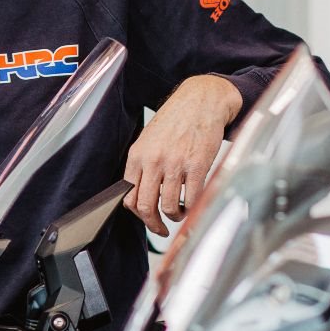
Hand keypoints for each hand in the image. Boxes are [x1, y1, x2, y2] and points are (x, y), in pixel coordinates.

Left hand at [123, 74, 241, 235]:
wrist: (200, 101)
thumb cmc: (176, 121)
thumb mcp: (149, 140)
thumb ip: (143, 166)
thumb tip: (142, 194)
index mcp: (138, 156)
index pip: (128, 196)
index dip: (137, 214)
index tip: (147, 219)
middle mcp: (153, 160)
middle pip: (145, 206)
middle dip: (153, 224)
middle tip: (161, 229)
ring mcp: (175, 163)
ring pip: (168, 206)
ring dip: (175, 216)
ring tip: (181, 212)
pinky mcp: (197, 165)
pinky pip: (192, 198)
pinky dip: (192, 208)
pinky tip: (193, 204)